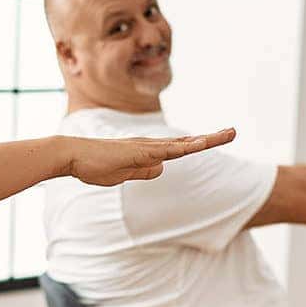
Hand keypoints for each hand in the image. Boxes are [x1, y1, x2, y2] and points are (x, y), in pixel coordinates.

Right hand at [63, 128, 236, 187]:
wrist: (71, 156)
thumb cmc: (93, 165)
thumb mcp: (122, 175)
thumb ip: (142, 171)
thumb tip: (160, 170)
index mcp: (146, 151)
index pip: (178, 148)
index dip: (198, 144)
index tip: (216, 139)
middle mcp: (150, 145)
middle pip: (186, 142)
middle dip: (211, 138)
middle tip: (234, 131)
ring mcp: (145, 147)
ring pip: (180, 145)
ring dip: (204, 140)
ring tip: (226, 134)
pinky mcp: (138, 152)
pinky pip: (166, 151)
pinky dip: (183, 148)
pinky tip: (198, 145)